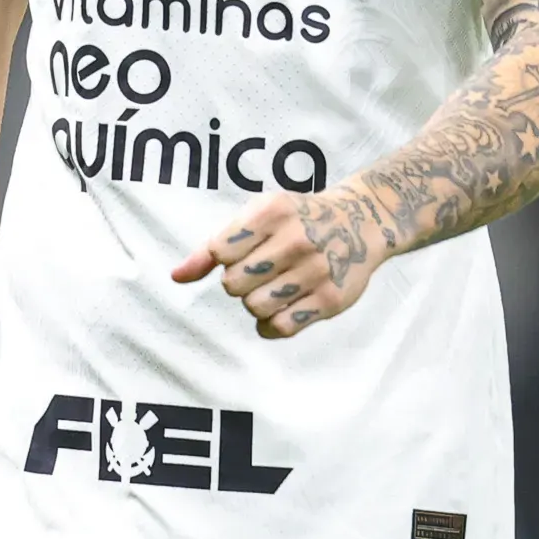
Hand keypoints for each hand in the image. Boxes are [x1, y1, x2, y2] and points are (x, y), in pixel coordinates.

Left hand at [172, 186, 386, 337]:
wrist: (362, 221)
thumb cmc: (297, 219)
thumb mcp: (258, 216)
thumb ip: (214, 247)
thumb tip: (176, 276)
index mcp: (272, 212)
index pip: (220, 252)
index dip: (226, 258)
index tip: (244, 251)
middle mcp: (296, 239)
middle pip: (234, 285)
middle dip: (240, 282)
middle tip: (261, 270)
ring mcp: (315, 271)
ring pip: (255, 308)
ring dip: (256, 302)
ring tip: (273, 287)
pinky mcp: (330, 300)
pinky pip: (281, 327)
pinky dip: (271, 324)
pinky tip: (280, 307)